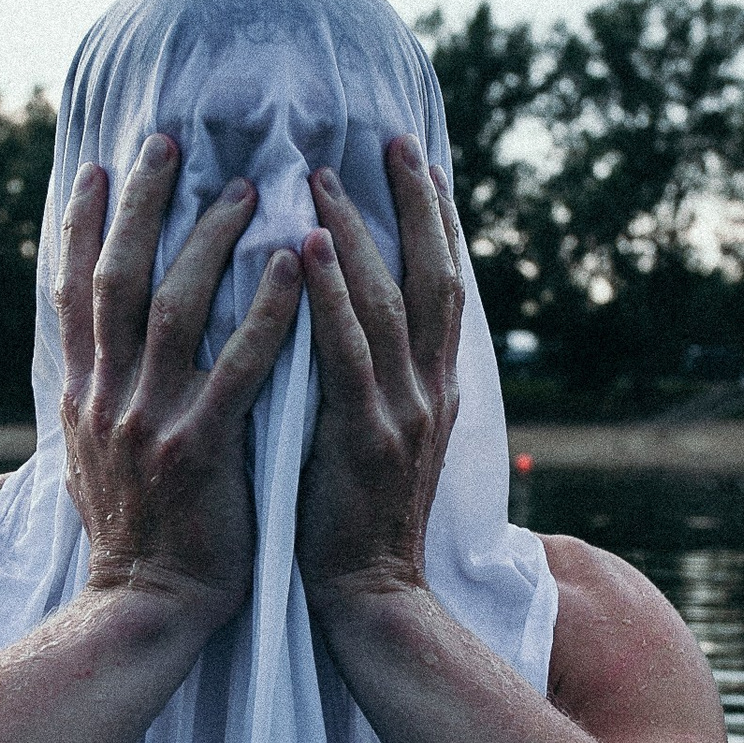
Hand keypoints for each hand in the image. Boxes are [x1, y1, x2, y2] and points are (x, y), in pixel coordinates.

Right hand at [55, 134, 303, 620]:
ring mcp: (151, 423)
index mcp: (85, 398)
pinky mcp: (200, 452)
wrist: (147, 611)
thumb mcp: (96, 461)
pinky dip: (266, 311)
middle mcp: (108, 399)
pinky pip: (239, 367)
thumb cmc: (136, 540)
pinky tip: (296, 265)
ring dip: (209, 239)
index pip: (74, 292)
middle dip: (140, 203)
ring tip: (246, 186)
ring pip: (174, 307)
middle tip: (169, 140)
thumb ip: (102, 401)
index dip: (82, 225)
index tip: (96, 166)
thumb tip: (100, 357)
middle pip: (116, 277)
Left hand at [296, 136, 470, 607]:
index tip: (417, 159)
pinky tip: (299, 247)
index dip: (435, 220)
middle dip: (413, 203)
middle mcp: (428, 392)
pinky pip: (345, 352)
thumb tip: (362, 334)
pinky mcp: (361, 441)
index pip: (443, 286)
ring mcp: (400, 415)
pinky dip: (326, 295)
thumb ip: (378, 386)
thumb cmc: (356, 526)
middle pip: (432, 275)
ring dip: (353, 232)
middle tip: (387, 139)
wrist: (370, 603)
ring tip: (320, 175)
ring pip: (386, 301)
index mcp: (435, 391)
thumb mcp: (380, 443)